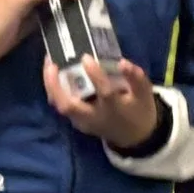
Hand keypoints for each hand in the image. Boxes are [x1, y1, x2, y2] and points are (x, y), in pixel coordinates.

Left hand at [44, 54, 162, 150]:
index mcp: (114, 109)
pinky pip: (62, 105)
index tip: (86, 57)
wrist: (134, 136)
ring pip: (61, 106)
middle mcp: (94, 117)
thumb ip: (136, 78)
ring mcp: (83, 122)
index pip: (104, 92)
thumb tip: (122, 62)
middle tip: (51, 63)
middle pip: (68, 105)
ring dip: (51, 86)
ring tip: (49, 64)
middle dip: (55, 85)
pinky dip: (55, 90)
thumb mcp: (144, 94)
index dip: (95, 75)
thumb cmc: (139, 111)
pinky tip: (54, 74)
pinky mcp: (77, 122)